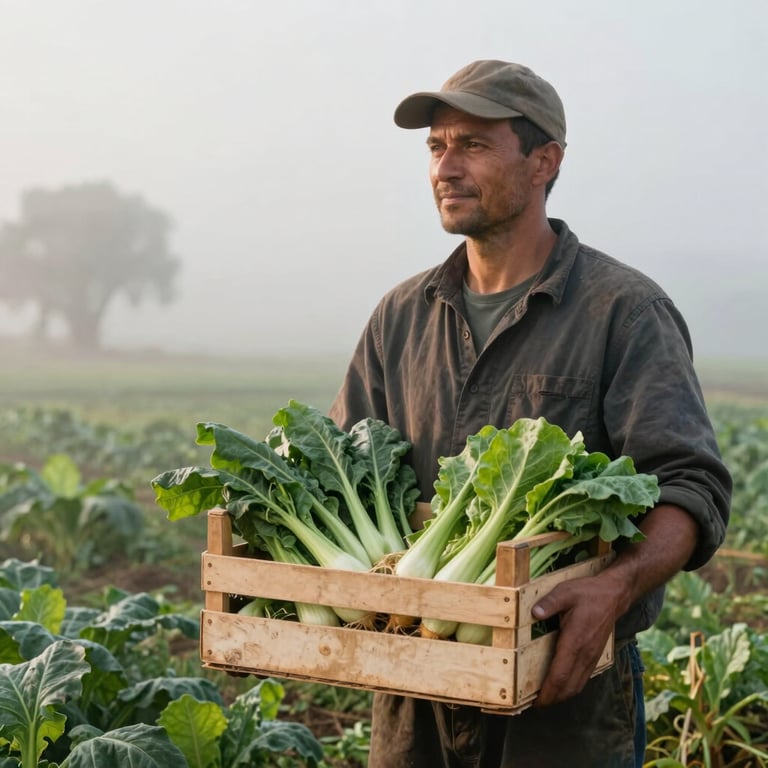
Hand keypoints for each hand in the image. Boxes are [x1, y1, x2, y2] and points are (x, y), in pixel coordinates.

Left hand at [530, 572, 623, 706]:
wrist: (614, 595)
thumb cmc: (588, 593)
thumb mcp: (565, 592)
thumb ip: (549, 603)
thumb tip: (534, 613)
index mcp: (575, 641)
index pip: (560, 675)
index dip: (548, 692)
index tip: (535, 702)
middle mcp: (584, 653)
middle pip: (568, 687)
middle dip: (552, 699)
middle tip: (534, 704)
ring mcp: (591, 656)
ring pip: (577, 685)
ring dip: (561, 695)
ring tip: (545, 698)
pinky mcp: (595, 655)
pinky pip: (583, 678)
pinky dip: (571, 687)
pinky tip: (561, 684)